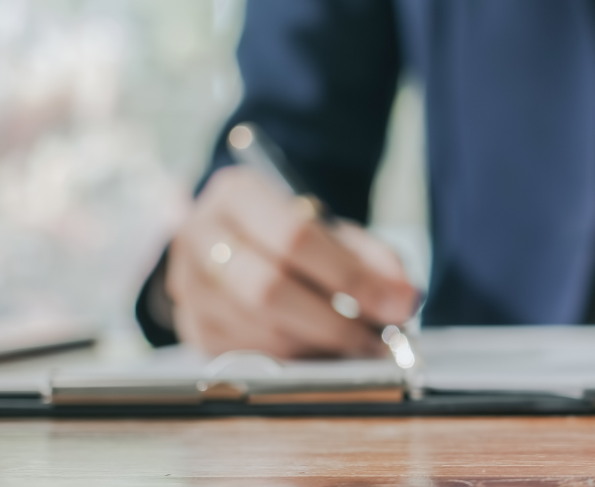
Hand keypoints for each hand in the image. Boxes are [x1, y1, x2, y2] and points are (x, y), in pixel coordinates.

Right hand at [166, 166, 418, 358]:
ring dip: (320, 346)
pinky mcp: (194, 328)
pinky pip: (252, 357)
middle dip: (336, 323)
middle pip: (269, 290)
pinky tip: (325, 351)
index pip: (295, 237)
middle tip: (380, 340)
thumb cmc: (298, 234)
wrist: (246, 241)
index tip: (397, 304)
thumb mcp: (339, 231)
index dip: (350, 277)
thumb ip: (375, 259)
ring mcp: (189, 286)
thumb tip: (404, 299)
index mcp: (237, 194)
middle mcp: (199, 237)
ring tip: (360, 344)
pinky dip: (299, 360)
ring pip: (261, 330)